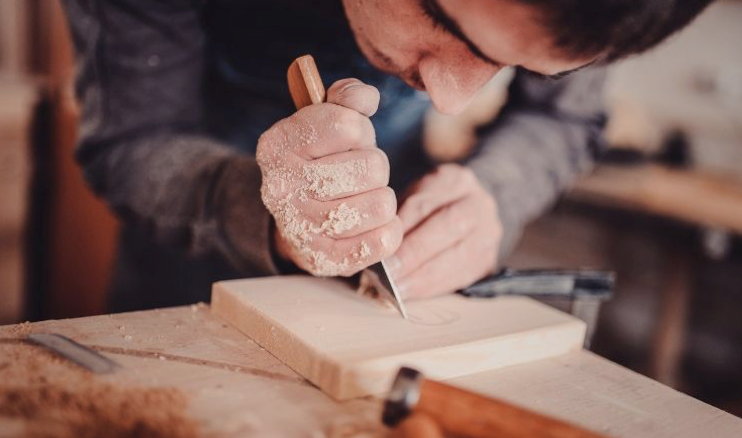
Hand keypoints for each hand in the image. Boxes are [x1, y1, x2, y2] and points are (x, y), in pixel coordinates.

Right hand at [257, 78, 402, 276]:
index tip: (347, 140)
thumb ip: (348, 97)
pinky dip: (387, 229)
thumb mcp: (327, 118)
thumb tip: (365, 98)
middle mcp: (282, 187)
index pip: (346, 124)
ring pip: (382, 204)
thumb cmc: (321, 160)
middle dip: (375, 166)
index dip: (360, 130)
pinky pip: (384, 241)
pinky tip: (371, 223)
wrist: (297, 218)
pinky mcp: (325, 259)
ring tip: (363, 197)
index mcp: (277, 144)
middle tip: (358, 174)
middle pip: (373, 166)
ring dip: (381, 197)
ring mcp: (301, 227)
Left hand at [388, 164, 501, 298]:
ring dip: (423, 276)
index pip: (425, 204)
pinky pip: (461, 276)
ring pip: (457, 256)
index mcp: (455, 180)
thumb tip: (374, 245)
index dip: (402, 228)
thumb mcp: (415, 197)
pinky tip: (412, 292)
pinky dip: (433, 287)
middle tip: (389, 272)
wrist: (470, 212)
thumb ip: (400, 216)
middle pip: (447, 227)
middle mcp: (479, 203)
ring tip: (397, 288)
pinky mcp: (489, 259)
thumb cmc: (431, 206)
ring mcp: (489, 232)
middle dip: (415, 253)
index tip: (378, 248)